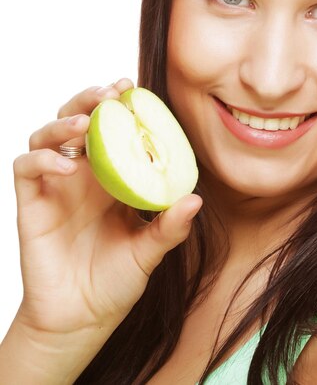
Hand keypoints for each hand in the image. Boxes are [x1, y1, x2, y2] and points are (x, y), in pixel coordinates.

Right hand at [12, 79, 202, 338]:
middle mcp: (85, 176)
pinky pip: (26, 167)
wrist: (81, 318)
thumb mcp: (149, 251)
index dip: (123, 109)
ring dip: (65, 121)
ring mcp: (56, 187)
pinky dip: (43, 158)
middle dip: (92, 100)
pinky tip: (67, 164)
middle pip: (81, 121)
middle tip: (112, 93)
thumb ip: (170, 227)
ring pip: (49, 135)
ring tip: (87, 122)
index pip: (116, 132)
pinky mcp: (32, 203)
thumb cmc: (116, 281)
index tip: (137, 91)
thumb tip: (195, 200)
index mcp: (115, 180)